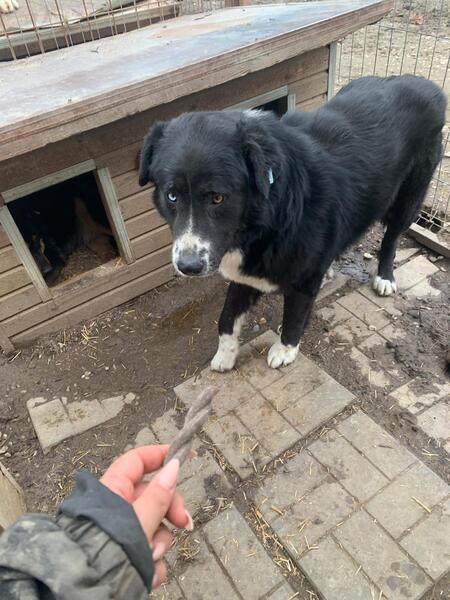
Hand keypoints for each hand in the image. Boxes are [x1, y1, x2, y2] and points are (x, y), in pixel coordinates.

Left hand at [100, 445, 191, 588]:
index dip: (159, 455)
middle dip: (170, 510)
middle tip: (183, 523)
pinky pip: (147, 550)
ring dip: (159, 543)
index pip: (137, 461)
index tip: (182, 457)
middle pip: (153, 496)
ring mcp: (122, 531)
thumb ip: (159, 495)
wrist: (89, 590)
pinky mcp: (125, 553)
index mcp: (114, 489)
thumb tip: (173, 466)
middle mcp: (117, 507)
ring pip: (154, 526)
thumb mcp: (140, 520)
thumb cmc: (109, 550)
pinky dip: (152, 562)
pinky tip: (149, 574)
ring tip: (152, 558)